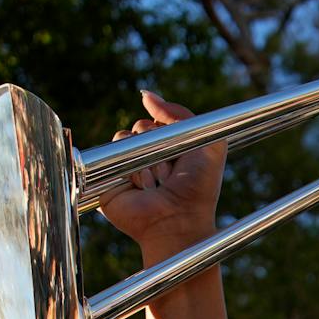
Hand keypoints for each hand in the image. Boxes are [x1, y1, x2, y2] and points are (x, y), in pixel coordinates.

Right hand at [94, 91, 225, 257]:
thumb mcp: (209, 145)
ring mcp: (126, 167)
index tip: (179, 149)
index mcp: (168, 147)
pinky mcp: (109, 180)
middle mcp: (146, 156)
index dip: (168, 129)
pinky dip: (129, 168)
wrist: (179, 222)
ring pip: (124, 137)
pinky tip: (142, 186)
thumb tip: (145, 96)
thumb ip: (182, 115)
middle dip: (156, 143)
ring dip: (144, 157)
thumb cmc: (198, 189)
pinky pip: (110, 154)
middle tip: (170, 170)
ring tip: (156, 181)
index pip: (159, 120)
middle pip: (141, 125)